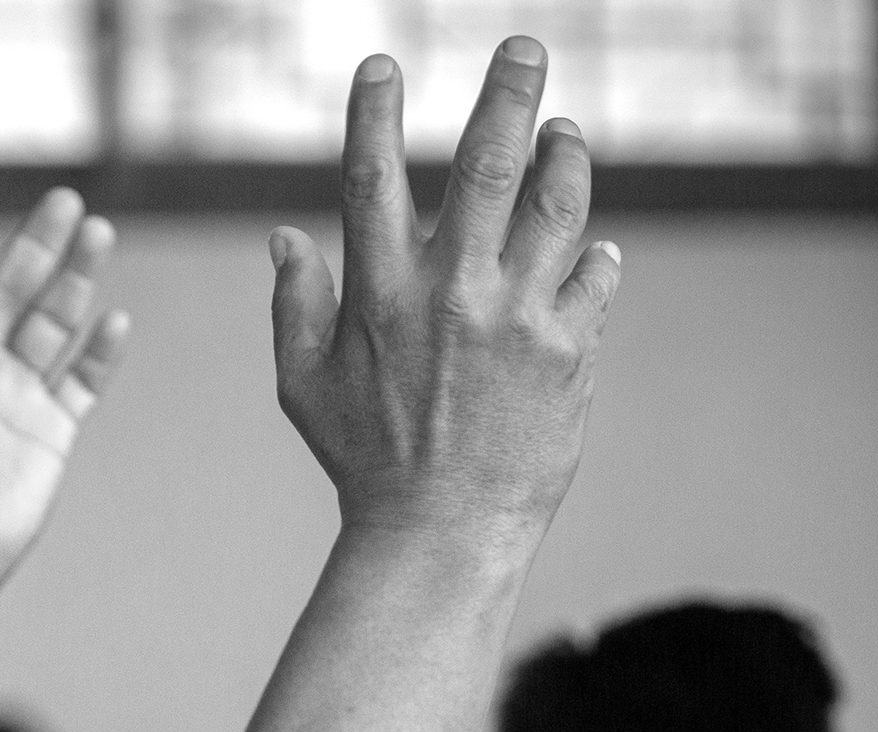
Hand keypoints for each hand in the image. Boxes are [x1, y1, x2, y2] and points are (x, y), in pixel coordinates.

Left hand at [0, 184, 131, 608]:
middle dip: (36, 245)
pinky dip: (98, 353)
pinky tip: (113, 320)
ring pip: (51, 323)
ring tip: (96, 233)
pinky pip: (80, 382)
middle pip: (7, 289)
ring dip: (75, 279)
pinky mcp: (49, 428)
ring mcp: (13, 393)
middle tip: (63, 199)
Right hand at [270, 40, 619, 560]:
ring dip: (567, 156)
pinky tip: (587, 253)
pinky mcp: (569, 351)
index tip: (381, 62)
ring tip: (565, 136)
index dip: (374, 112)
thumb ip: (295, 305)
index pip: (372, 177)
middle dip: (509, 91)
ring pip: (558, 204)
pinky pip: (594, 277)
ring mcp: (517, 318)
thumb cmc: (365, 463)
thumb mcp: (304, 386)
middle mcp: (450, 292)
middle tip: (525, 45)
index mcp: (378, 295)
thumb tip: (283, 237)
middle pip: (487, 163)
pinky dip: (593, 256)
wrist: (441, 536)